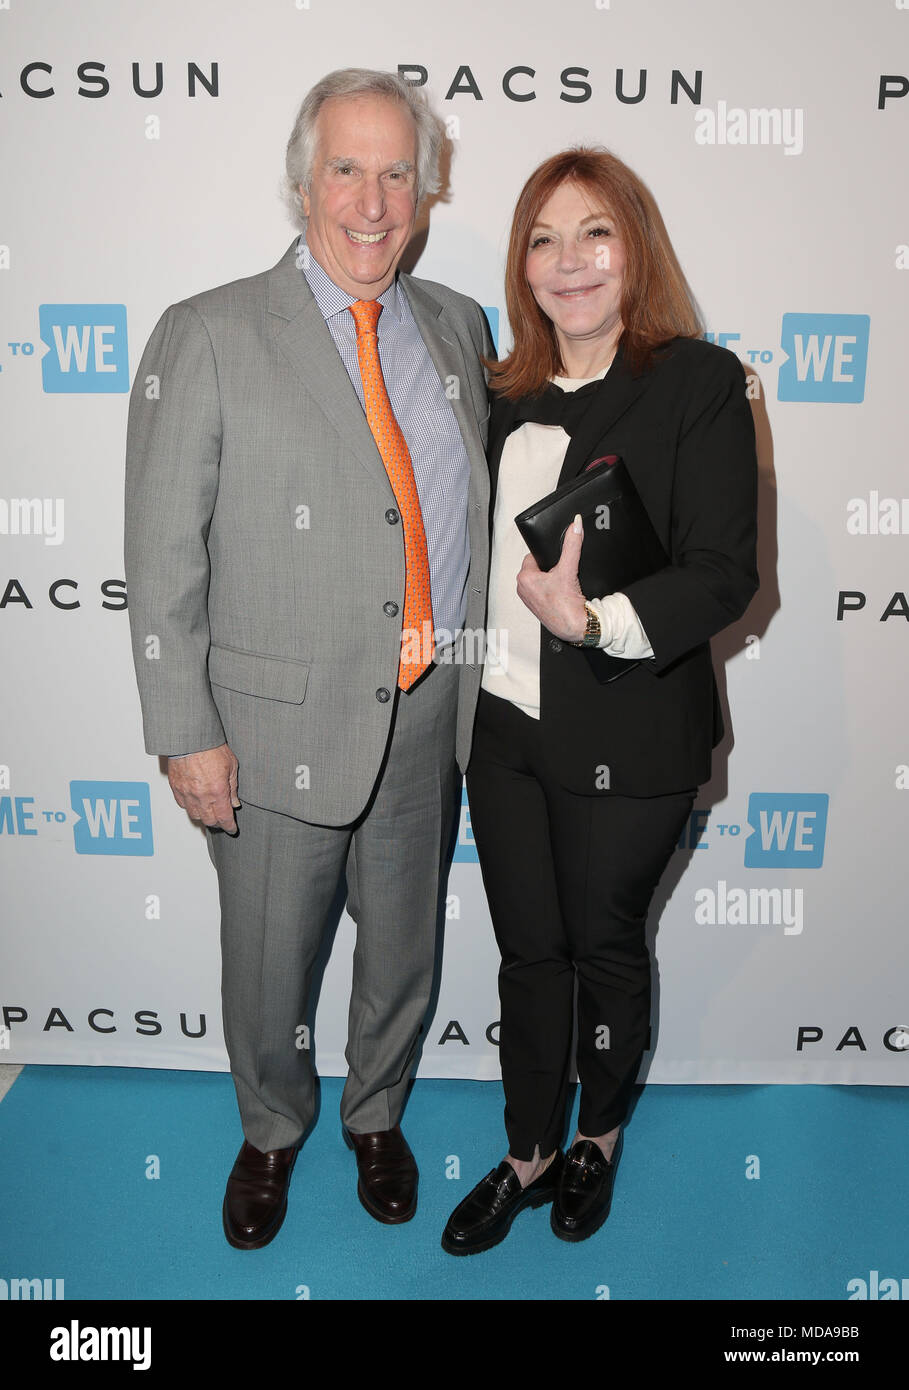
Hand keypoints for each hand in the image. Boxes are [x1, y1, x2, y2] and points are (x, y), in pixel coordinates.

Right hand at [168, 742, 239, 832]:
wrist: (190, 738)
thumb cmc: (211, 748)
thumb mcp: (231, 766)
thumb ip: (233, 788)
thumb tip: (235, 802)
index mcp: (217, 792)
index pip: (224, 818)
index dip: (229, 826)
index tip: (231, 829)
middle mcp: (201, 796)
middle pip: (209, 820)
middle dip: (218, 822)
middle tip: (222, 820)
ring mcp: (187, 793)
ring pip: (195, 815)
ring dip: (203, 816)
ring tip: (209, 812)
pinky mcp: (176, 788)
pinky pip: (183, 805)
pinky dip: (190, 807)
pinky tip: (196, 802)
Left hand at [516, 514, 587, 641]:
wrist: (574, 627)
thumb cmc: (566, 606)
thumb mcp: (569, 569)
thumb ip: (572, 544)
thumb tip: (575, 525)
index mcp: (524, 578)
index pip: (533, 555)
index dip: (548, 556)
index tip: (557, 561)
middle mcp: (522, 589)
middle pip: (538, 567)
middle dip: (551, 568)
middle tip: (562, 574)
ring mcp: (529, 599)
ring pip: (541, 579)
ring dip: (552, 579)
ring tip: (562, 585)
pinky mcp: (536, 607)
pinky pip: (543, 591)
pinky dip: (552, 590)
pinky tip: (561, 594)